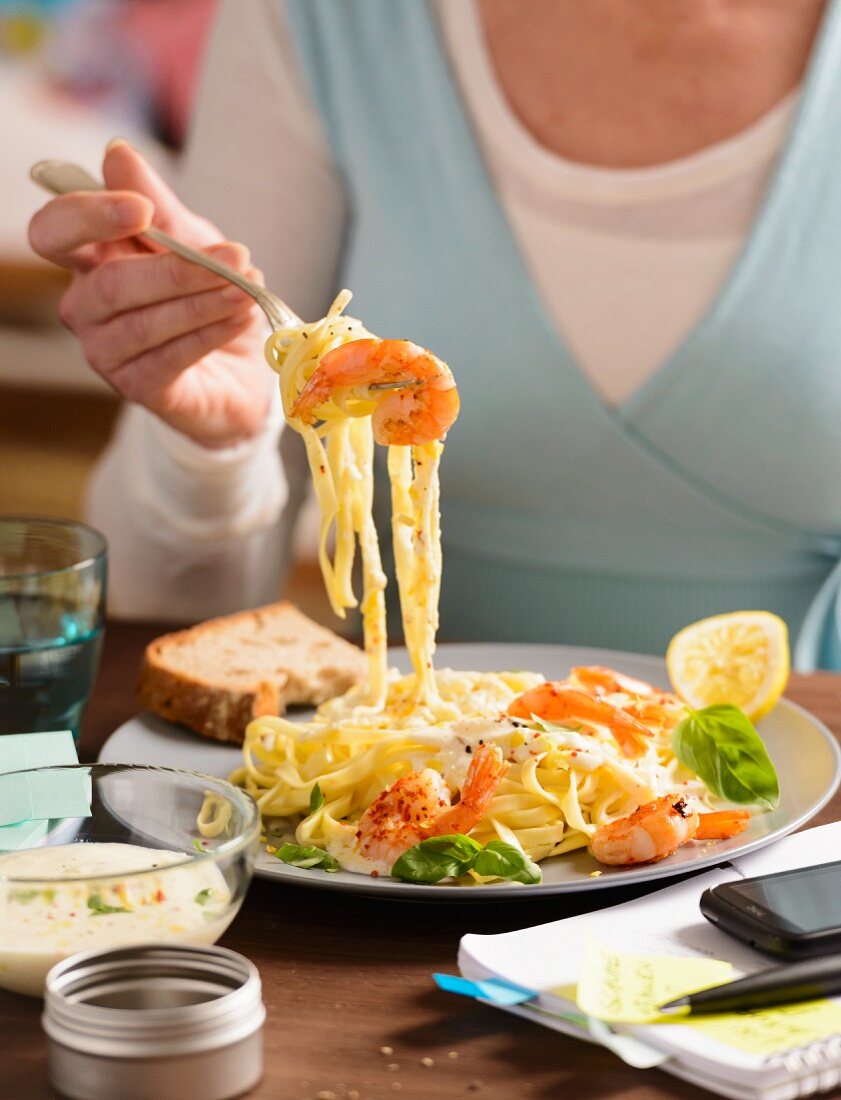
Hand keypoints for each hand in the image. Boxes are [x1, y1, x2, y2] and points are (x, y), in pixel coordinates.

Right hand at [28, 140, 271, 447]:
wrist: (241, 367)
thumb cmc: (206, 297)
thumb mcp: (193, 241)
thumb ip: (159, 206)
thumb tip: (117, 153)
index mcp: (88, 260)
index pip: (54, 232)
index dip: (89, 217)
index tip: (141, 209)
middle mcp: (86, 308)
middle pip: (110, 283)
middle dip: (177, 268)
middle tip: (237, 255)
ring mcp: (107, 353)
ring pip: (145, 323)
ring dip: (204, 301)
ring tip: (248, 288)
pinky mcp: (139, 388)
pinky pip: (170, 358)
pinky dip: (210, 333)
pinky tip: (242, 317)